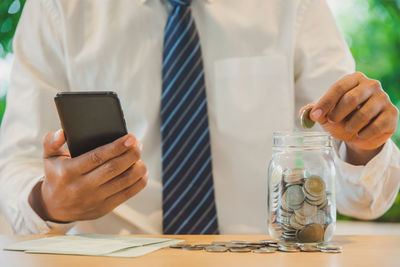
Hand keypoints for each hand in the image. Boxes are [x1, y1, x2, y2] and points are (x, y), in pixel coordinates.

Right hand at [29, 129, 147, 221]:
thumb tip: (62, 132)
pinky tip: (142, 172)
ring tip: (139, 157)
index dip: (116, 147)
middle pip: (113, 169)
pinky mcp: (104, 208)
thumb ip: (52, 142)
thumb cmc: (56, 176)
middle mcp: (82, 187)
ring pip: (123, 182)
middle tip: (138, 144)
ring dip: (138, 168)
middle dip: (131, 155)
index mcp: (68, 172)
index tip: (131, 137)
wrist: (54, 207)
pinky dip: (138, 182)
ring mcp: (94, 200)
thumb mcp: (49, 157)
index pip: (97, 157)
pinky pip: (127, 194)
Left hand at [300, 72, 397, 162]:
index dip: (325, 103)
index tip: (316, 116)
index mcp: (354, 79)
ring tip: (348, 129)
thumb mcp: (326, 115)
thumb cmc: (342, 119)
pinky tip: (360, 134)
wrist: (361, 134)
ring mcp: (384, 99)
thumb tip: (305, 112)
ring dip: (351, 126)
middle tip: (332, 122)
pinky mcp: (392, 114)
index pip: (338, 88)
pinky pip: (376, 126)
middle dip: (338, 114)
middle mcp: (371, 85)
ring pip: (364, 114)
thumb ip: (314, 112)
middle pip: (352, 98)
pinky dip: (363, 134)